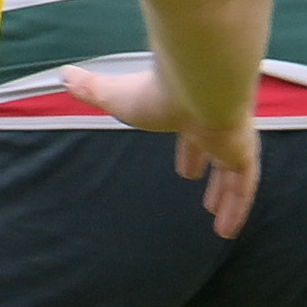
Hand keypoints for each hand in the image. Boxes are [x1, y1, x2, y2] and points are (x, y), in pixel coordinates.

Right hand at [59, 61, 259, 239]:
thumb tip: (63, 74)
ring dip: (225, 198)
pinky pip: (243, 187)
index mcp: (187, 111)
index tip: (186, 171)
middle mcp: (214, 125)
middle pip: (214, 153)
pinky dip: (237, 210)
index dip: (189, 153)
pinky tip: (227, 232)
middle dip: (207, 168)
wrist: (197, 83)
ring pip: (233, 175)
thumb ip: (89, 88)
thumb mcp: (111, 95)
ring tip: (219, 222)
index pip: (190, 134)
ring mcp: (232, 140)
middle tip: (203, 186)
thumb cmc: (153, 90)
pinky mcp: (242, 153)